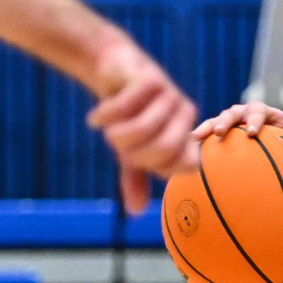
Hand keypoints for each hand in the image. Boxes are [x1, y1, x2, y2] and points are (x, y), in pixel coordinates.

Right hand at [84, 39, 199, 213]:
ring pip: (140, 129)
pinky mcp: (151, 78)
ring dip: (114, 133)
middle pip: (161, 150)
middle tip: (116, 144)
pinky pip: (122, 108)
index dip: (156, 168)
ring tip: (106, 129)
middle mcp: (185, 116)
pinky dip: (102, 116)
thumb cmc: (128, 114)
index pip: (184, 166)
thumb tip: (136, 212)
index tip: (136, 158)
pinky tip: (95, 118)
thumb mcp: (130, 150)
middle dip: (131, 152)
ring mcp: (171, 95)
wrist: (113, 69)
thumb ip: (136, 179)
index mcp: (187, 136)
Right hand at [190, 101, 282, 147]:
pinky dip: (198, 140)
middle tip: (220, 133)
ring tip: (194, 139)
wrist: (268, 130)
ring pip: (214, 121)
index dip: (254, 121)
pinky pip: (206, 134)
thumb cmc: (282, 133)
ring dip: (205, 129)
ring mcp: (227, 120)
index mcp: (261, 111)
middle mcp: (241, 112)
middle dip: (225, 122)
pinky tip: (186, 152)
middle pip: (231, 113)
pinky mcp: (217, 130)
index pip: (258, 112)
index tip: (252, 132)